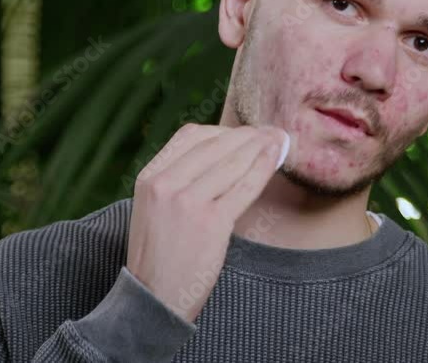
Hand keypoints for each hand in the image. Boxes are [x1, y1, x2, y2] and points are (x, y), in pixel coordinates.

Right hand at [125, 123, 289, 323]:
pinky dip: (264, 168)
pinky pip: (244, 186)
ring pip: (233, 162)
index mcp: (149, 177)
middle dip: (247, 135)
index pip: (190, 136)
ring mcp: (188, 202)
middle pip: (215, 144)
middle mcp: (165, 184)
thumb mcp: (154, 207)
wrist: (153, 297)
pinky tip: (275, 158)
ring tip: (277, 140)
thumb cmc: (159, 255)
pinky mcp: (211, 222)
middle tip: (269, 131)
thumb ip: (176, 180)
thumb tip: (219, 153)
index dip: (222, 131)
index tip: (242, 133)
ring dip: (260, 146)